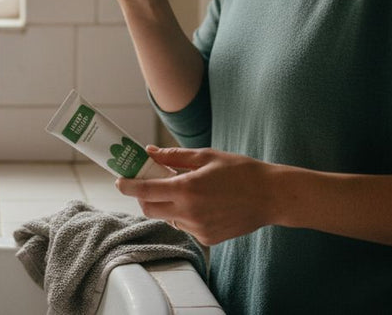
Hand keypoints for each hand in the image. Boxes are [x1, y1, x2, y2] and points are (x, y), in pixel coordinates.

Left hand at [115, 146, 278, 245]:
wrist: (271, 197)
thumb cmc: (241, 171)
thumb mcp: (206, 156)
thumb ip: (174, 157)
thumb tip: (149, 152)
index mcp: (186, 189)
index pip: (144, 191)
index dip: (128, 186)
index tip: (120, 182)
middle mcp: (188, 213)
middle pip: (150, 209)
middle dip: (144, 197)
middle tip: (150, 184)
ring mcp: (198, 229)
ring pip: (168, 218)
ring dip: (168, 205)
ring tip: (188, 191)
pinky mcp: (207, 239)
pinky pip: (186, 226)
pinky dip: (185, 215)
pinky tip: (204, 204)